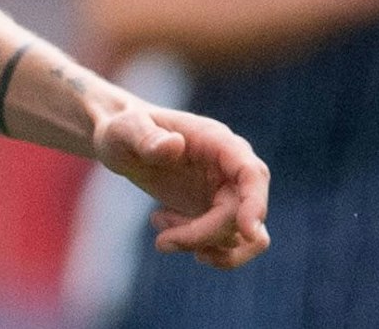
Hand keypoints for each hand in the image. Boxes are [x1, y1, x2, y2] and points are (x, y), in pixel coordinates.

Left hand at [96, 102, 270, 269]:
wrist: (122, 143)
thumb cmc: (123, 129)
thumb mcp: (124, 130)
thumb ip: (145, 137)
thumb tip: (174, 145)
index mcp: (216, 141)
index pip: (252, 174)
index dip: (255, 203)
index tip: (247, 232)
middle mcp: (230, 169)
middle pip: (242, 213)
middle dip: (205, 234)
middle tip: (162, 242)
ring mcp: (227, 193)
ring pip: (241, 236)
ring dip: (202, 244)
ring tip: (162, 233)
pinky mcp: (217, 213)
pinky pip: (228, 244)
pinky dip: (202, 248)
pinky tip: (166, 230)